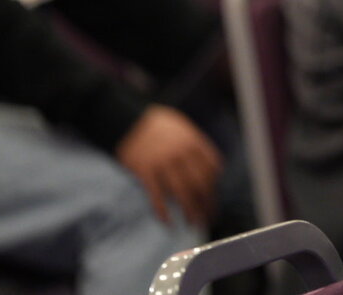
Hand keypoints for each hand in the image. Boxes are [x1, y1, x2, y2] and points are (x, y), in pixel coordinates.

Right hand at [115, 105, 222, 225]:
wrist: (128, 120)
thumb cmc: (157, 124)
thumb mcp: (183, 128)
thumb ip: (196, 146)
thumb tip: (214, 169)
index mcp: (192, 141)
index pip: (211, 167)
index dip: (214, 184)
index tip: (213, 196)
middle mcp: (180, 153)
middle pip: (199, 183)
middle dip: (207, 203)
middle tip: (210, 217)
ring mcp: (162, 163)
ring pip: (181, 193)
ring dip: (190, 211)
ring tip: (195, 223)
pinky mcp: (144, 171)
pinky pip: (156, 195)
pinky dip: (162, 211)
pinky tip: (168, 222)